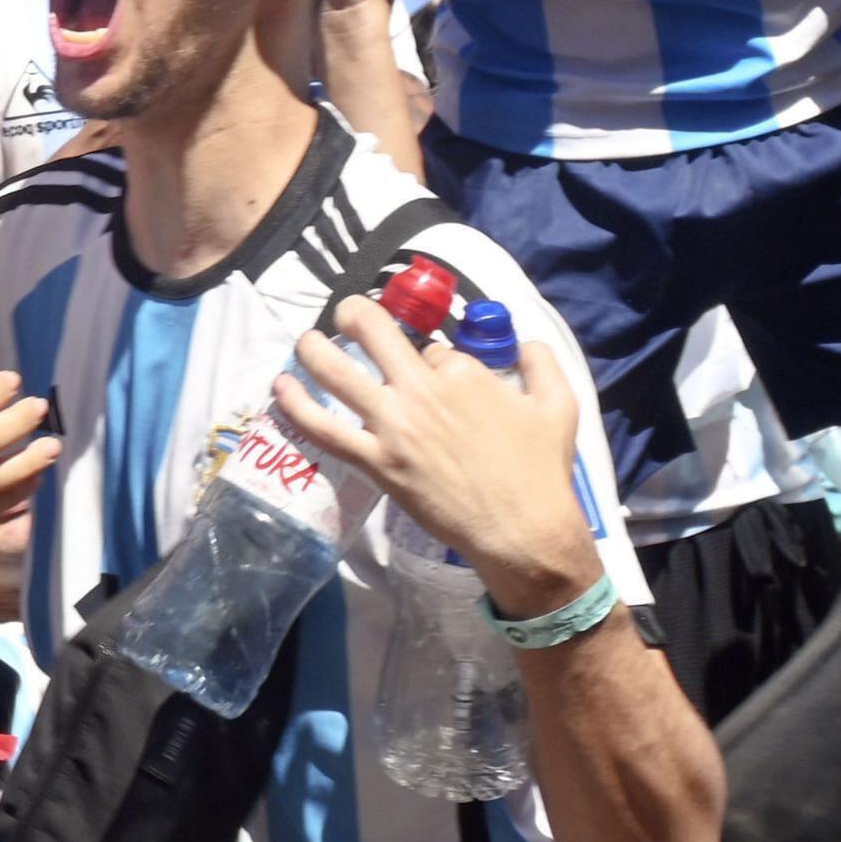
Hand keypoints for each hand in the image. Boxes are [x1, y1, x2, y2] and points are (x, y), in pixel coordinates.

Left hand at [272, 299, 606, 616]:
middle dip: (353, 314)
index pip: (429, 348)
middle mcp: (421, 392)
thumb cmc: (542, 469)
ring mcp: (393, 426)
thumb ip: (541, 364)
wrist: (522, 528)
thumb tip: (525, 341)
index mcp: (462, 373)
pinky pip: (324, 429)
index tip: (429, 369)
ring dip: (314, 350)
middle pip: (373, 335)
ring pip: (337, 374)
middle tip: (346, 313)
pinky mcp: (375, 461)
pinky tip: (280, 387)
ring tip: (306, 341)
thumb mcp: (559, 404)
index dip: (426, 357)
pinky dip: (296, 406)